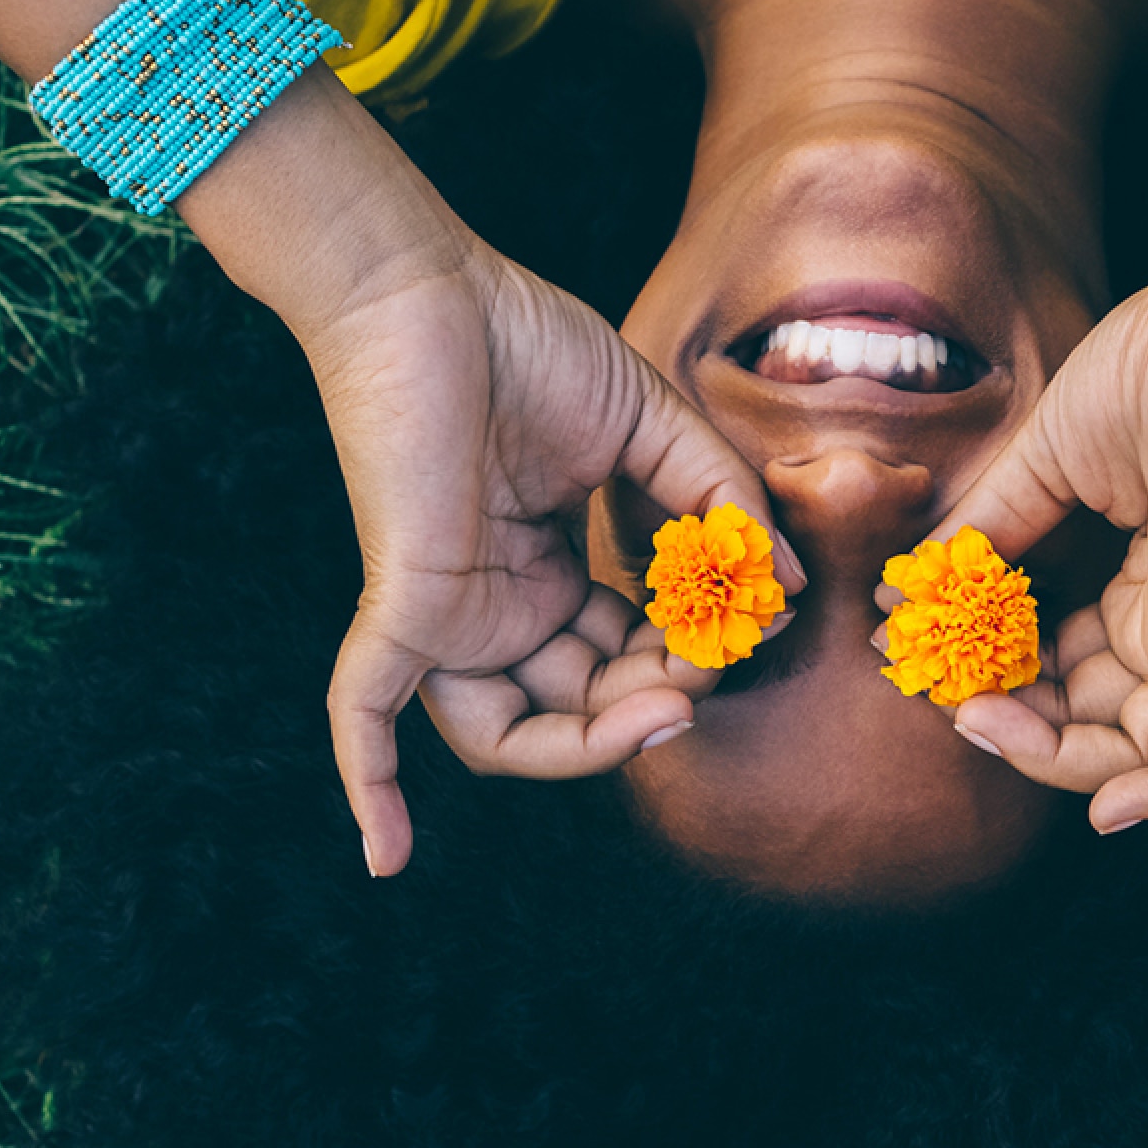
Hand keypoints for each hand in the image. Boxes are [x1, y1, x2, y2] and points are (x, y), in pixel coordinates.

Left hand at [300, 241, 802, 875]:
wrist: (427, 288)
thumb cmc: (524, 340)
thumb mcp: (653, 429)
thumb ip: (717, 503)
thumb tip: (780, 582)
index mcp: (545, 569)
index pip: (625, 655)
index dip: (691, 656)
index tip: (750, 617)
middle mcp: (495, 603)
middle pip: (578, 708)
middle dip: (658, 704)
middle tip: (712, 670)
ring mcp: (445, 610)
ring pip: (505, 733)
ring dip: (591, 747)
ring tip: (669, 712)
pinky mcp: (402, 602)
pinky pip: (368, 712)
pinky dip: (370, 787)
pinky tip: (383, 859)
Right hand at [921, 263, 1147, 832]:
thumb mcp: (1044, 462)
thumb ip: (984, 533)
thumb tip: (906, 597)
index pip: (1071, 672)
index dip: (998, 684)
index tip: (926, 660)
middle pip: (1102, 724)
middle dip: (1020, 734)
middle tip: (954, 707)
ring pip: (1147, 750)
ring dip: (1059, 759)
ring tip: (984, 721)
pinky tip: (1105, 809)